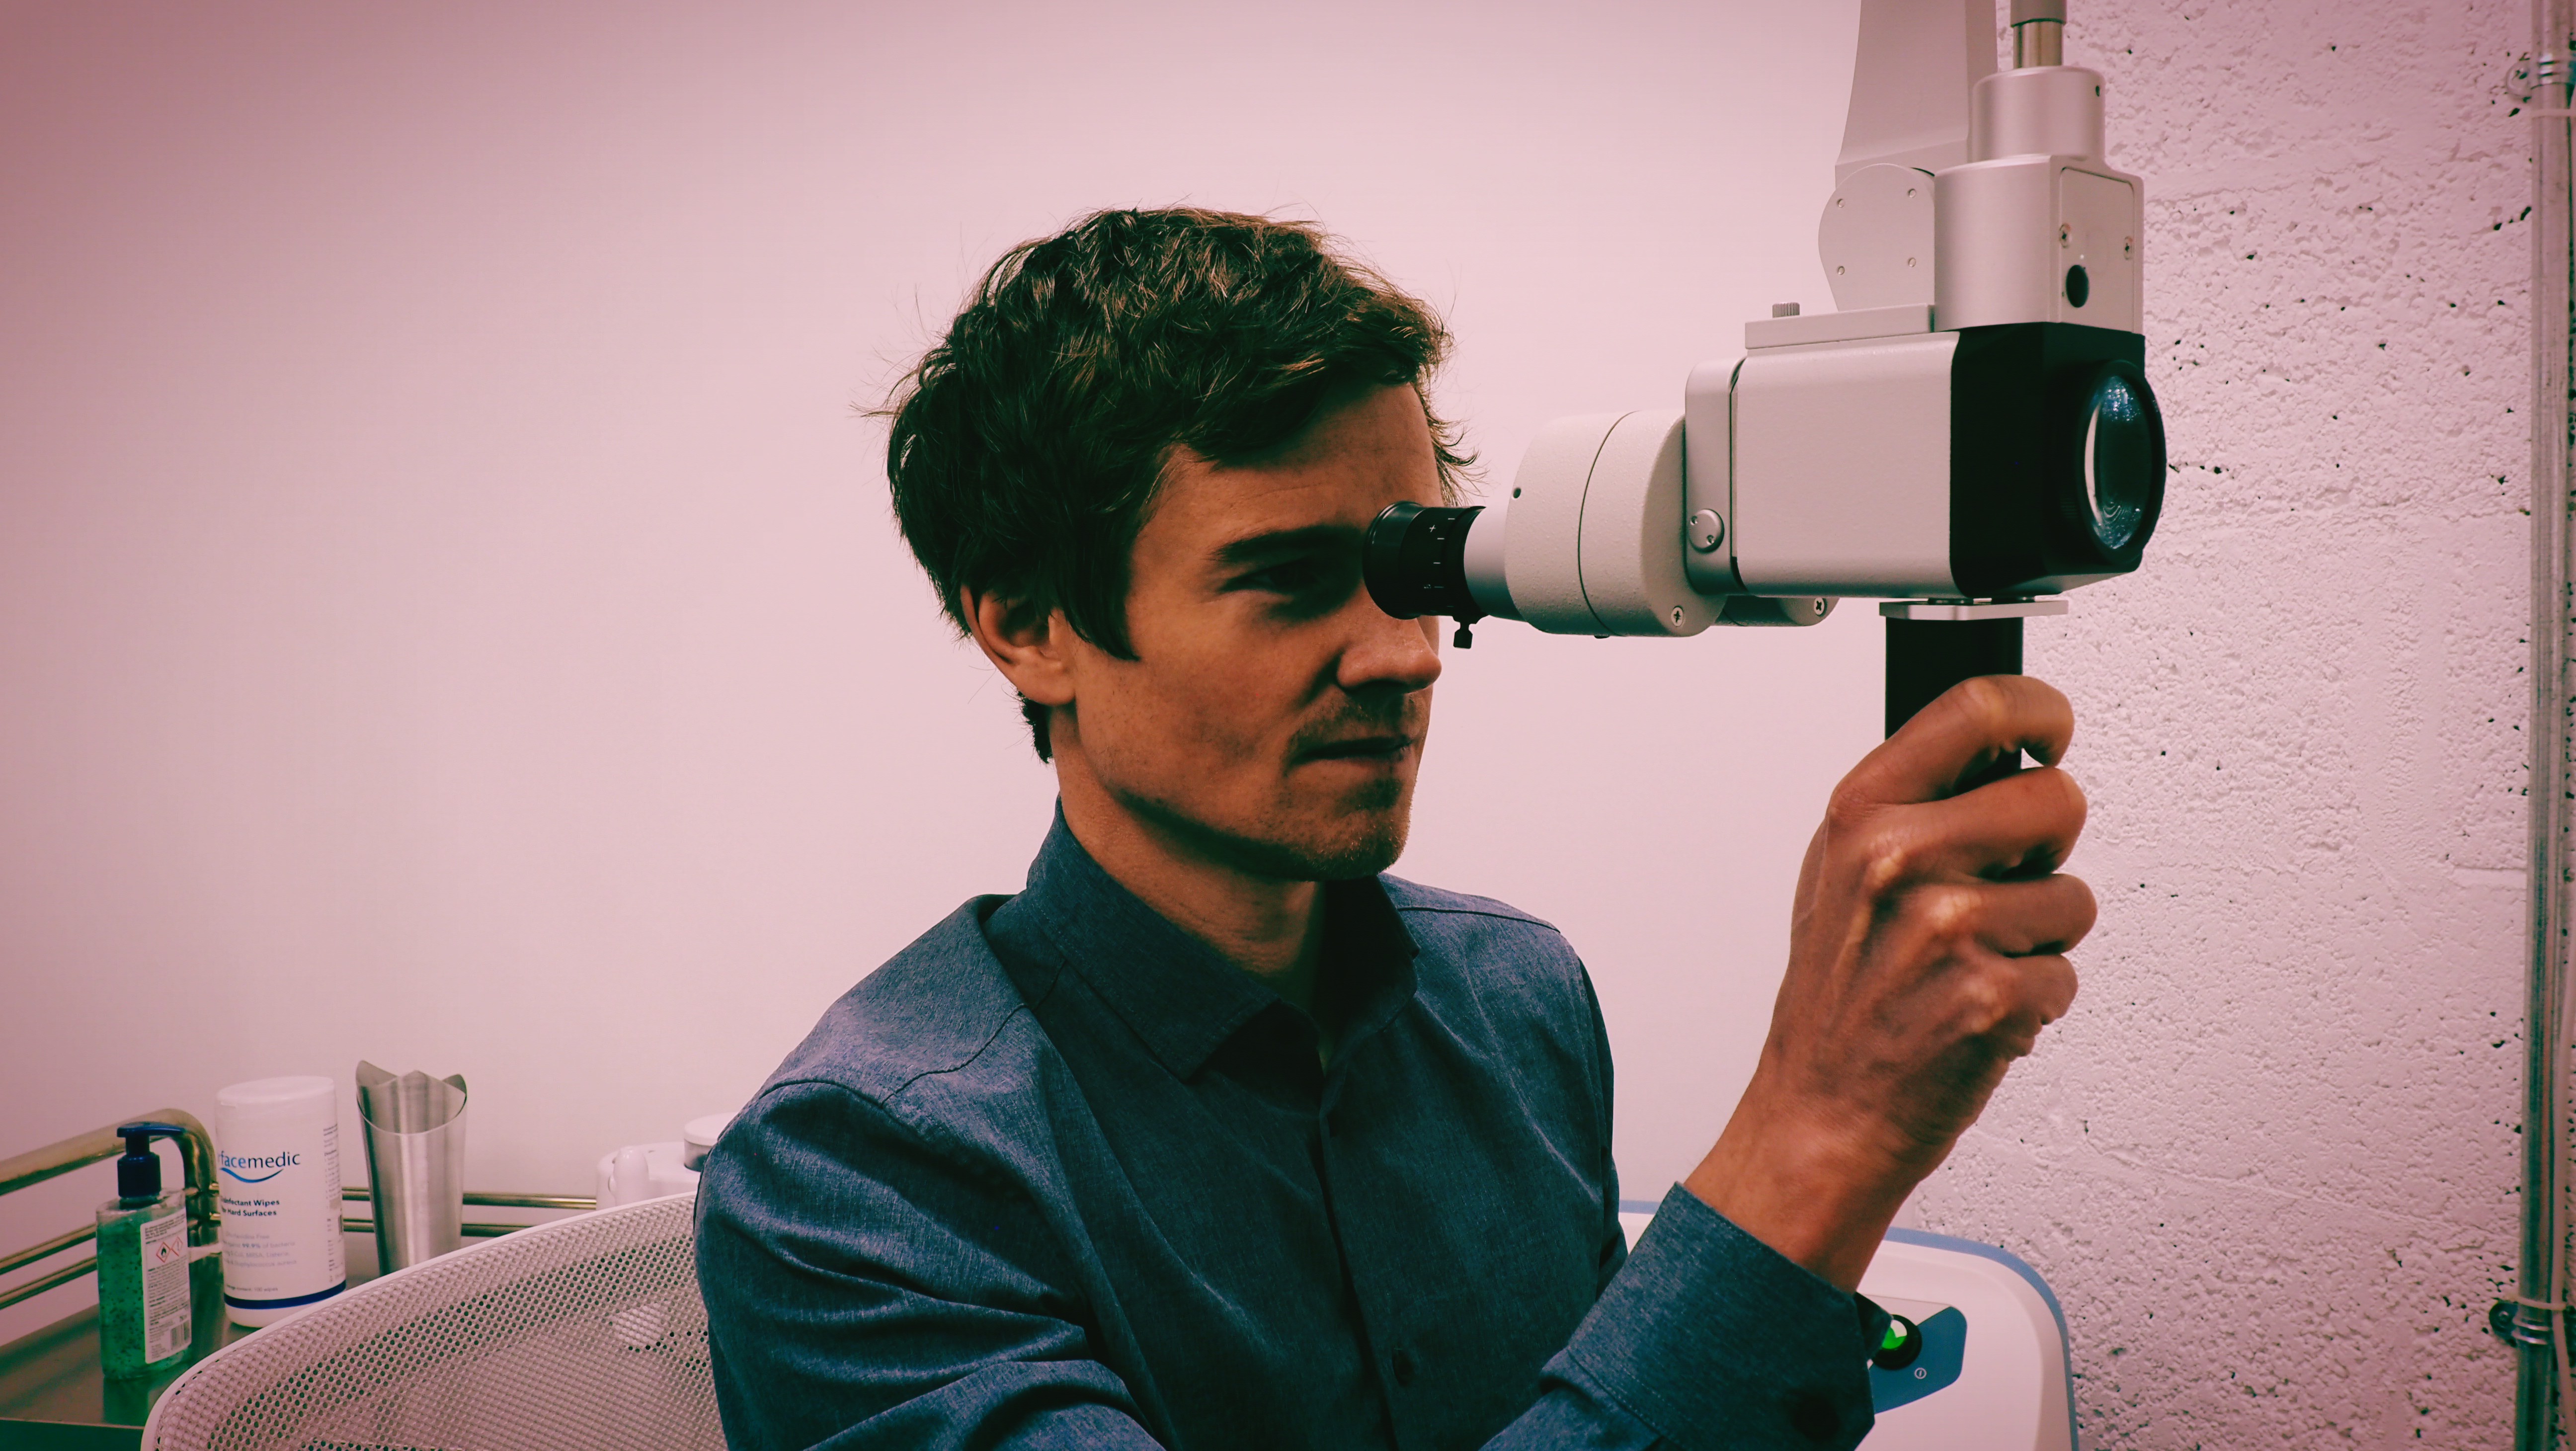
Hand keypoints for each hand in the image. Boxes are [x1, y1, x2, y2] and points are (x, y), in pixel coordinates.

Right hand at [1682, 676, 2095, 1290]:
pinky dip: (2036, 998)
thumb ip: (1912, 804)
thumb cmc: (1838, 995)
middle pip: (2057, 798)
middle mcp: (1899, 860)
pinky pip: (2067, 973)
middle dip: (2045, 847)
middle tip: (1996, 887)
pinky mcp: (1992, 997)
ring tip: (1973, 962)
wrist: (1821, 1111)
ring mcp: (1946, 930)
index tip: (2052, 732)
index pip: (1979, 708)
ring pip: (2073, 894)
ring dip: (2040, 935)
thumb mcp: (1839, 872)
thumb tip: (2001, 748)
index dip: (2040, 711)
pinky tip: (1977, 1009)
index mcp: (1860, 814)